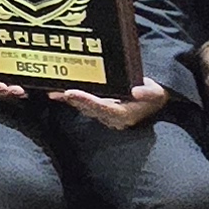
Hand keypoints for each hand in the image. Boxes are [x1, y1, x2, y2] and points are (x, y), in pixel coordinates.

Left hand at [53, 78, 170, 129]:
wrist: (152, 100)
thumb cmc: (153, 95)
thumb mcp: (156, 93)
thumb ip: (148, 93)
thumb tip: (136, 91)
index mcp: (125, 114)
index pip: (103, 108)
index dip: (87, 101)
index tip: (72, 93)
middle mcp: (112, 117)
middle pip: (89, 109)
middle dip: (74, 100)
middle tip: (60, 91)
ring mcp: (104, 114)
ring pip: (83, 108)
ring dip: (68, 100)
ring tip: (52, 91)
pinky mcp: (99, 109)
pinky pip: (82, 105)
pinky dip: (70, 99)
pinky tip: (56, 93)